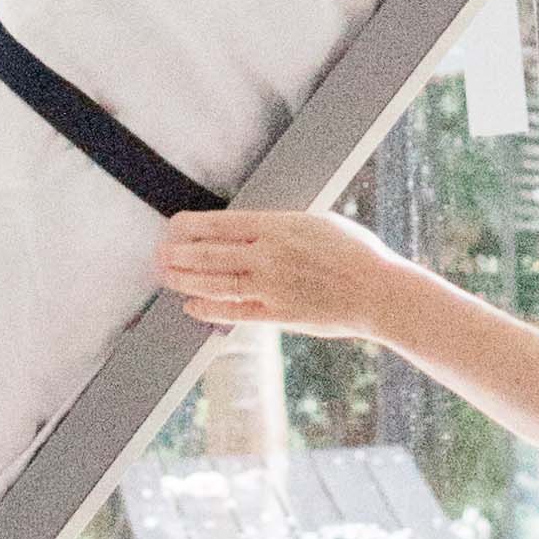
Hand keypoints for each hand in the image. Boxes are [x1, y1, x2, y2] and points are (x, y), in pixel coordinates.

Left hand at [152, 209, 413, 340]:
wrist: (379, 292)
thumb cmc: (355, 253)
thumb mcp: (317, 224)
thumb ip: (280, 226)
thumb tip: (250, 227)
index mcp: (279, 226)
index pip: (222, 224)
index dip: (192, 226)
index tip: (173, 226)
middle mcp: (270, 255)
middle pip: (211, 254)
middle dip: (179, 254)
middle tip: (158, 254)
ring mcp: (272, 287)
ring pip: (217, 283)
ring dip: (186, 280)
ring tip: (166, 277)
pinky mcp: (279, 314)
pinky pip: (235, 311)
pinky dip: (210, 308)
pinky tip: (192, 306)